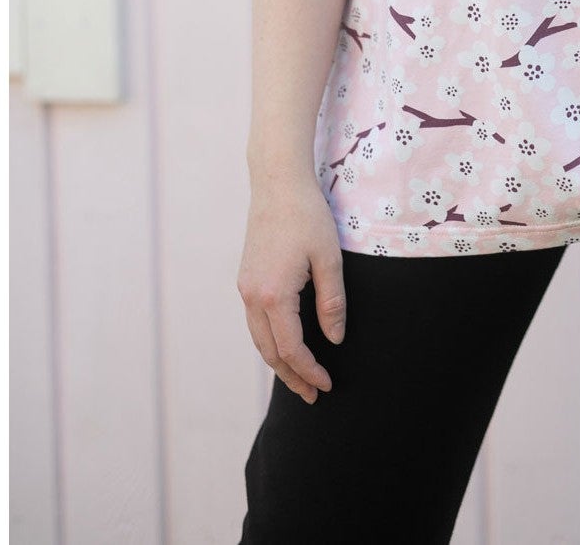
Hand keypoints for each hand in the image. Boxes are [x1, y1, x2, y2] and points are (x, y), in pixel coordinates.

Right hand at [236, 176, 347, 404]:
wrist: (277, 183)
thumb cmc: (307, 216)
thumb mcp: (329, 257)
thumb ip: (332, 301)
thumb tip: (334, 340)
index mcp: (273, 295)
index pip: (291, 348)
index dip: (309, 371)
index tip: (326, 386)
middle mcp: (252, 296)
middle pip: (269, 351)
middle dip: (291, 376)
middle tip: (312, 396)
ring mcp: (245, 287)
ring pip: (258, 339)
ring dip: (278, 362)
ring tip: (299, 379)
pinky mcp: (246, 279)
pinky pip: (255, 322)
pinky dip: (270, 341)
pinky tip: (286, 345)